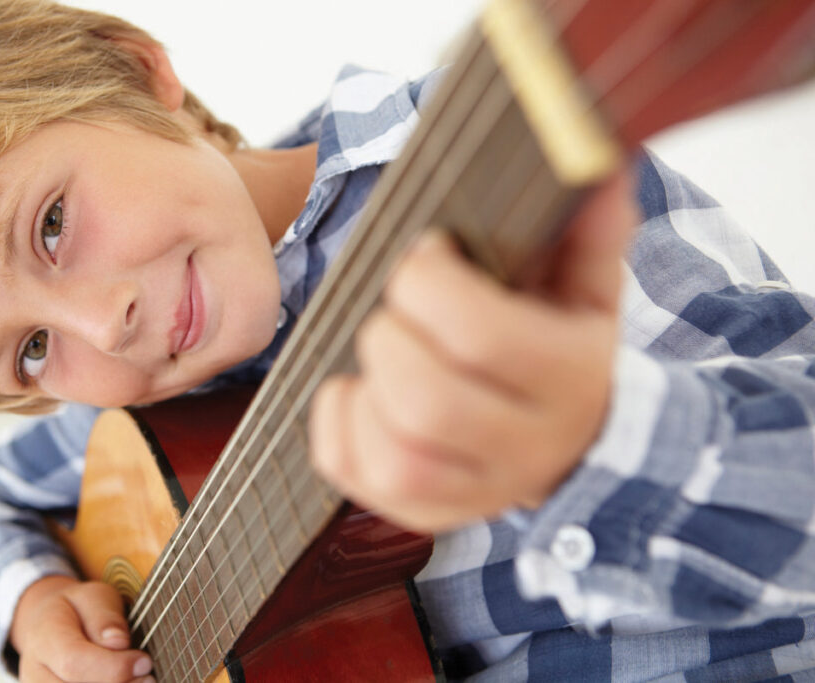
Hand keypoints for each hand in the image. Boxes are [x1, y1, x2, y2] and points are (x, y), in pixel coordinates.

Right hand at [10, 576, 153, 682]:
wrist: (47, 625)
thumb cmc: (77, 609)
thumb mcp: (93, 597)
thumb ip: (104, 616)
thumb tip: (118, 642)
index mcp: (43, 637)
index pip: (74, 662)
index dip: (113, 667)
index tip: (144, 662)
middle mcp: (34, 673)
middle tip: (149, 679)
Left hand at [310, 170, 637, 531]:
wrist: (575, 439)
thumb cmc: (563, 345)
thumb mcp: (587, 284)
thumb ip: (588, 226)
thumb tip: (598, 158)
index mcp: (571, 378)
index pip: (482, 335)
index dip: (430, 283)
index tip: (426, 255)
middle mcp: (528, 448)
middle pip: (428, 399)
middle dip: (387, 335)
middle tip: (395, 308)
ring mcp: (477, 492)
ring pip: (394, 454)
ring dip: (364, 387)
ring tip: (381, 350)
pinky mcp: (428, 511)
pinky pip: (358, 479)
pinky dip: (337, 426)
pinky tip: (356, 391)